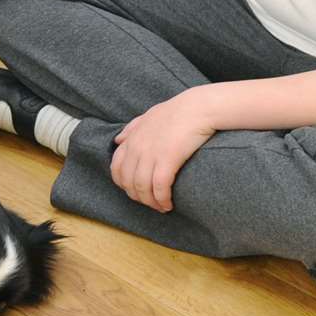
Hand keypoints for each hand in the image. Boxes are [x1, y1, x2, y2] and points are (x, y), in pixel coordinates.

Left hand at [109, 91, 215, 211]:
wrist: (199, 108)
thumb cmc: (177, 111)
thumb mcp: (148, 116)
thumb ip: (131, 129)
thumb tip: (117, 140)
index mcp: (131, 139)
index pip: (116, 168)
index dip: (124, 184)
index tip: (135, 191)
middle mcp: (137, 148)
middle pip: (128, 182)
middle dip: (138, 197)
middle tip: (150, 203)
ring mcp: (151, 154)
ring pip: (142, 188)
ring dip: (151, 202)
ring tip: (161, 207)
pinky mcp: (167, 160)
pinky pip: (159, 187)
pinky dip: (162, 199)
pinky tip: (168, 204)